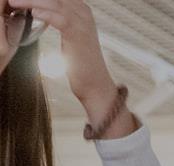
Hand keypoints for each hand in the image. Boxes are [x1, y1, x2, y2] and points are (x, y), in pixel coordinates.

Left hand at [9, 0, 132, 134]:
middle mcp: (83, 13)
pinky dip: (44, 14)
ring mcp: (82, 23)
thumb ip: (59, 19)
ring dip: (31, 1)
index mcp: (81, 10)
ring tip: (13, 2)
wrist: (94, 82)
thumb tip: (40, 10)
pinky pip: (59, 18)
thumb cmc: (80, 61)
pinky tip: (33, 13)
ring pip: (54, 3)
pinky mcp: (78, 34)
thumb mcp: (70, 34)